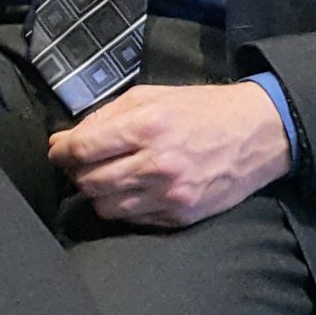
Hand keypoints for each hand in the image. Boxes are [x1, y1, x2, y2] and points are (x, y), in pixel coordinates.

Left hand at [47, 81, 291, 226]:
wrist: (257, 134)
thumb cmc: (202, 109)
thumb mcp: (153, 95)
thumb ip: (107, 116)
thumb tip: (66, 139)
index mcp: (147, 126)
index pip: (84, 148)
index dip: (61, 151)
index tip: (57, 149)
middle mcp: (156, 163)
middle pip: (89, 181)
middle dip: (77, 172)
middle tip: (81, 163)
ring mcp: (169, 194)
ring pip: (105, 206)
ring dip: (97, 192)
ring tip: (106, 176)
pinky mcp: (180, 215)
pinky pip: (132, 219)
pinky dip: (122, 206)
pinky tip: (131, 190)